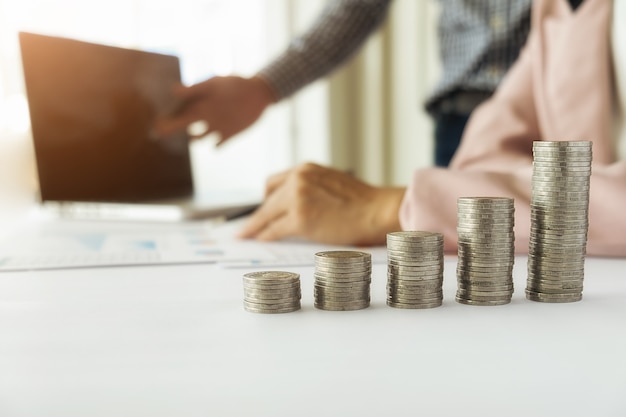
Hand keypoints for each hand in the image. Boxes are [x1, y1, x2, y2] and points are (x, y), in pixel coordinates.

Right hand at [155, 75, 275, 145]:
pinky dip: (216, 146)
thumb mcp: (213, 85)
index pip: (177, 114)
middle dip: (171, 130)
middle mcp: (204, 116)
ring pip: (199, 137)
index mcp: (199, 104)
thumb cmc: (233, 84)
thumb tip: (173, 90)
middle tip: (159, 135)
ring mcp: (216, 126)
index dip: (166, 120)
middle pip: (183, 126)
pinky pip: (219, 144)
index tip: (156, 125)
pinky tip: (215, 145)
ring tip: (190, 138)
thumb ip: (194, 89)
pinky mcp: (229, 133)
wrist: (258, 92)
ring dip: (194, 139)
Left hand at [238, 163, 405, 245]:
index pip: (274, 183)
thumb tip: (295, 206)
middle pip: (267, 199)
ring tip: (247, 235)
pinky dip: (265, 236)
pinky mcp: (300, 219)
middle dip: (257, 214)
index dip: (266, 199)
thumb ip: (311, 189)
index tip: (261, 207)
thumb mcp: (331, 183)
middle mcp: (298, 179)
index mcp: (305, 169)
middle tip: (248, 226)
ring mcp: (297, 199)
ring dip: (255, 227)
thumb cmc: (362, 202)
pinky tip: (261, 240)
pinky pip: (274, 230)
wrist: (377, 210)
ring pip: (266, 215)